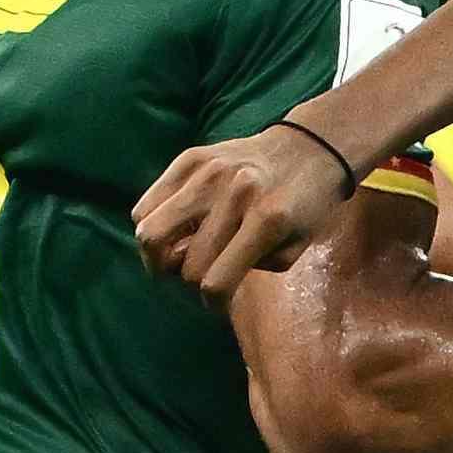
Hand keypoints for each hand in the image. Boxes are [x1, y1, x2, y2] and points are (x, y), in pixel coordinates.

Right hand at [136, 121, 360, 293]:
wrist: (306, 148)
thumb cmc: (305, 207)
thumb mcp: (293, 249)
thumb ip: (248, 266)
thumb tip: (193, 274)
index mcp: (267, 220)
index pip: (215, 281)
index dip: (212, 304)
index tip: (217, 304)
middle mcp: (234, 193)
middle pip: (184, 263)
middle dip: (188, 282)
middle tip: (199, 276)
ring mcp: (207, 172)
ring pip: (150, 231)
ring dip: (157, 257)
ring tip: (174, 256)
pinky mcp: (189, 158)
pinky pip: (146, 205)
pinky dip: (153, 225)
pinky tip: (175, 228)